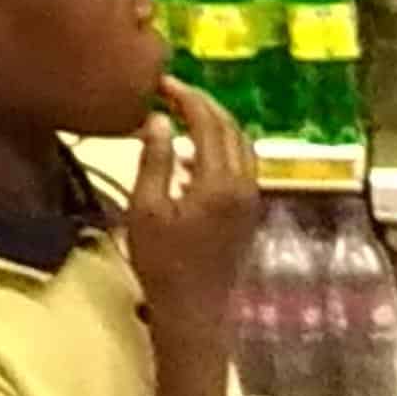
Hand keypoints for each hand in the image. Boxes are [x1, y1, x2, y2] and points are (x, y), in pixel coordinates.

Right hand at [125, 75, 260, 348]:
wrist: (194, 313)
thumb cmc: (163, 263)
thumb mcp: (146, 209)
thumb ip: (155, 160)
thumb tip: (160, 119)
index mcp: (220, 181)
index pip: (209, 122)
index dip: (187, 96)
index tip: (160, 82)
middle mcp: (244, 184)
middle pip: (231, 129)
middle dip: (203, 105)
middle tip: (170, 92)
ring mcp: (250, 200)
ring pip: (240, 146)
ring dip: (214, 125)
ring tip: (179, 116)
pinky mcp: (247, 213)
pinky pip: (239, 166)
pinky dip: (218, 149)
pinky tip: (188, 158)